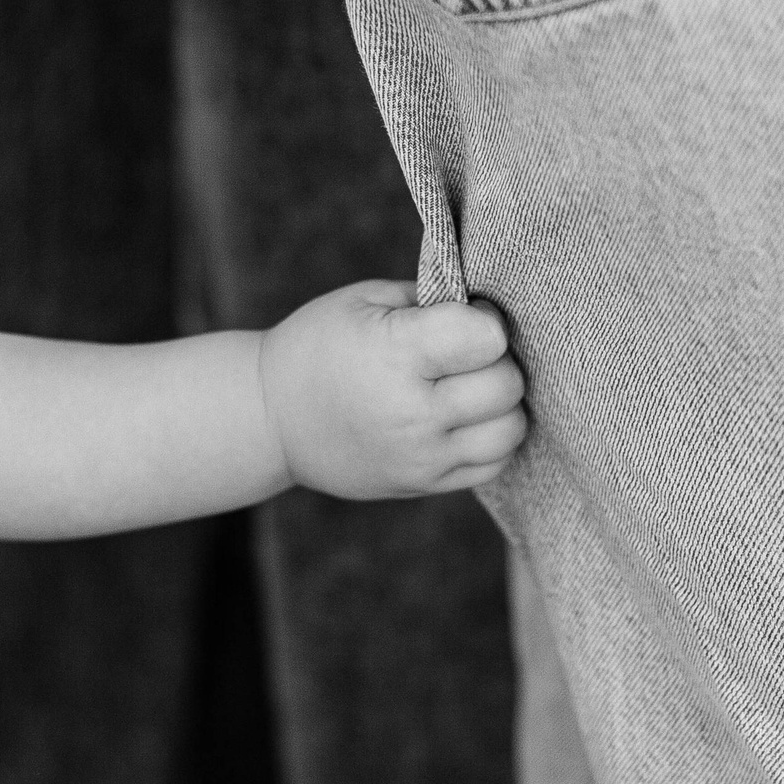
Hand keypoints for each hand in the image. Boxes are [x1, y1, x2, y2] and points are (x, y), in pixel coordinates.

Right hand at [258, 281, 528, 498]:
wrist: (272, 419)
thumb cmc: (321, 346)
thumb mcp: (366, 300)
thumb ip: (434, 299)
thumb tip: (493, 310)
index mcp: (396, 354)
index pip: (488, 336)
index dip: (484, 320)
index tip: (461, 319)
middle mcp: (413, 412)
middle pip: (506, 384)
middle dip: (497, 360)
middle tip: (466, 355)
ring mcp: (422, 456)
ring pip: (510, 428)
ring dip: (501, 404)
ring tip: (470, 389)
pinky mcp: (425, 484)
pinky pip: (494, 463)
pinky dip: (492, 438)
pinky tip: (465, 420)